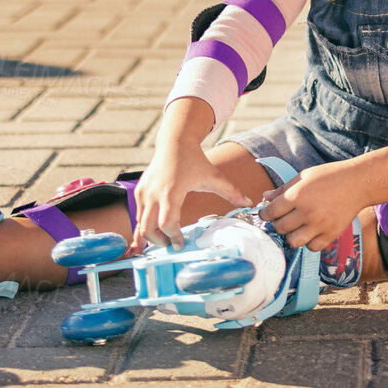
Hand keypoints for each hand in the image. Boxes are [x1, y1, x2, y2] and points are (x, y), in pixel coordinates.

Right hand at [130, 141, 249, 253]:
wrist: (175, 142)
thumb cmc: (194, 160)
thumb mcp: (214, 176)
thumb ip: (231, 191)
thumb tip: (249, 203)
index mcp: (171, 192)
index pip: (167, 224)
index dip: (173, 237)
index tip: (181, 244)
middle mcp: (153, 194)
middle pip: (148, 229)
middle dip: (159, 241)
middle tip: (172, 245)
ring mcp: (143, 193)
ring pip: (140, 224)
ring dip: (151, 236)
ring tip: (166, 239)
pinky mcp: (139, 192)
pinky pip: (138, 216)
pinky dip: (144, 226)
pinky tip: (153, 232)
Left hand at [257, 162, 365, 251]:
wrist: (357, 183)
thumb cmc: (329, 176)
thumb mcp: (304, 176)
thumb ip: (283, 189)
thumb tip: (264, 197)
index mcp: (296, 195)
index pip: (270, 212)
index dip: (265, 214)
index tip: (267, 214)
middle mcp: (306, 212)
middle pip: (279, 228)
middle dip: (278, 223)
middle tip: (285, 218)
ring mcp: (319, 225)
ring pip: (293, 241)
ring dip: (292, 235)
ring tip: (297, 227)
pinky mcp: (330, 234)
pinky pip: (312, 247)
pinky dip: (309, 242)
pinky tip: (312, 232)